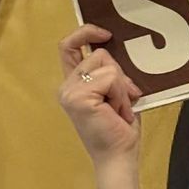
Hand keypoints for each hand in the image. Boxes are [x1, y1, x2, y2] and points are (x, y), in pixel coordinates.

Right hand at [58, 24, 142, 167]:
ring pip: (108, 65)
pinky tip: (117, 112)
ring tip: (118, 109)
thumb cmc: (120, 128)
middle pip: (100, 54)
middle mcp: (67, 86)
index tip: (105, 34)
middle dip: (119, 75)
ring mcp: (70, 92)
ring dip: (121, 87)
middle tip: (122, 101)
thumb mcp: (116, 92)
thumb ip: (110, 72)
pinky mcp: (79, 98)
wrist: (119, 155)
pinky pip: (111, 78)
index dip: (84, 32)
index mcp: (73, 84)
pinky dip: (121, 94)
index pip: (68, 47)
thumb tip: (115, 51)